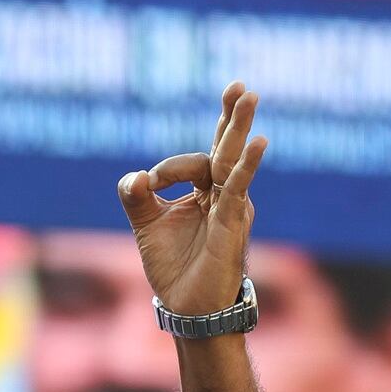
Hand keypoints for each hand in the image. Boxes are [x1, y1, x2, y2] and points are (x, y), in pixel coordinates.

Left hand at [117, 82, 266, 314]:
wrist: (186, 306)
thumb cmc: (173, 266)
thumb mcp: (145, 225)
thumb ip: (135, 197)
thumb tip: (135, 177)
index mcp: (204, 192)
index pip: (197, 160)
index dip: (170, 167)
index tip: (150, 185)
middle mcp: (223, 195)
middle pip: (225, 148)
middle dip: (230, 116)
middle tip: (239, 85)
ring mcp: (231, 208)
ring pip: (231, 162)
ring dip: (237, 128)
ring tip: (247, 95)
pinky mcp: (231, 223)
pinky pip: (237, 189)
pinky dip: (245, 166)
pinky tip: (256, 143)